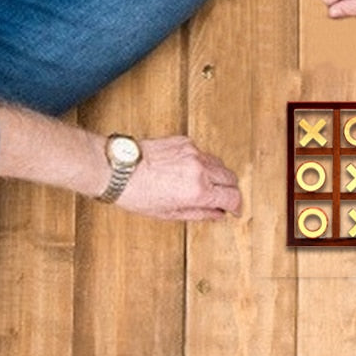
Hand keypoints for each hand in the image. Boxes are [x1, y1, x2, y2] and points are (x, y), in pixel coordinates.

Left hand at [117, 136, 240, 220]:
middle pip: (231, 179)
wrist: (118, 169)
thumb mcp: (169, 213)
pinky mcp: (185, 141)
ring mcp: (193, 152)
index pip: (232, 197)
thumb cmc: (137, 193)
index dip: (237, 206)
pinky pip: (203, 154)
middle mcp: (200, 169)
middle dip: (230, 191)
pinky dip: (202, 164)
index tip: (235, 210)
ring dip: (218, 176)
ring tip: (205, 186)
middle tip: (222, 199)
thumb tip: (218, 214)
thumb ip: (199, 213)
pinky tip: (189, 171)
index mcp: (197, 191)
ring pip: (220, 164)